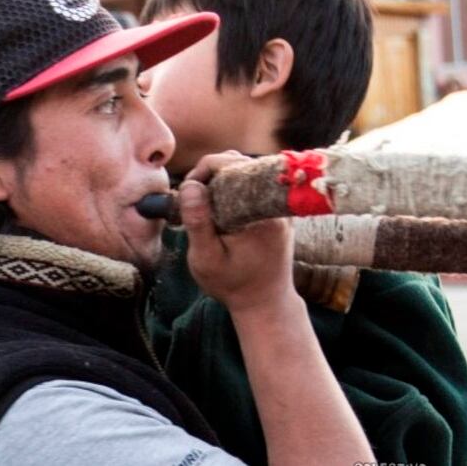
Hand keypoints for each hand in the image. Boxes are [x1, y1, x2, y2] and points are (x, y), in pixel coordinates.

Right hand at [181, 152, 299, 315]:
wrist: (265, 302)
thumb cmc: (233, 284)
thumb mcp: (207, 259)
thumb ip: (198, 222)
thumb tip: (190, 186)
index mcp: (260, 211)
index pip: (231, 166)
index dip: (204, 170)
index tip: (188, 191)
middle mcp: (274, 202)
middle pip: (239, 163)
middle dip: (210, 173)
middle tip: (192, 197)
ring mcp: (277, 204)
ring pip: (245, 171)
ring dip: (220, 180)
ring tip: (203, 203)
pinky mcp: (276, 209)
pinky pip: (252, 184)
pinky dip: (232, 188)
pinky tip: (219, 207)